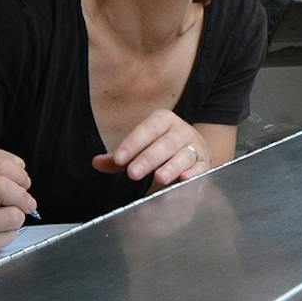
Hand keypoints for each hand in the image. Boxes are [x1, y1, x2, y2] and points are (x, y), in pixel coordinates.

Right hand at [0, 148, 35, 260]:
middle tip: (26, 201)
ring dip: (19, 216)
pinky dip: (10, 233)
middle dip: (22, 195)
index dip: (19, 173)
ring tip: (10, 216)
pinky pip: (6, 237)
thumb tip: (19, 166)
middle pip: (1, 188)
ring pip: (10, 216)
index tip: (23, 181)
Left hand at [93, 110, 208, 189]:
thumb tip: (97, 162)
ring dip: (172, 167)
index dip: (133, 143)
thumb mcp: (139, 148)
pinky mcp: (204, 163)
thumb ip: (119, 158)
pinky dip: (194, 174)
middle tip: (132, 173)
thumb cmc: (160, 148)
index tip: (118, 159)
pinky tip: (184, 179)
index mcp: (163, 120)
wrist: (192, 149)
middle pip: (166, 143)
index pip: (148, 129)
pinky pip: (201, 168)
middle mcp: (181, 131)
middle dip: (149, 158)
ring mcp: (195, 147)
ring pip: (184, 155)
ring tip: (159, 178)